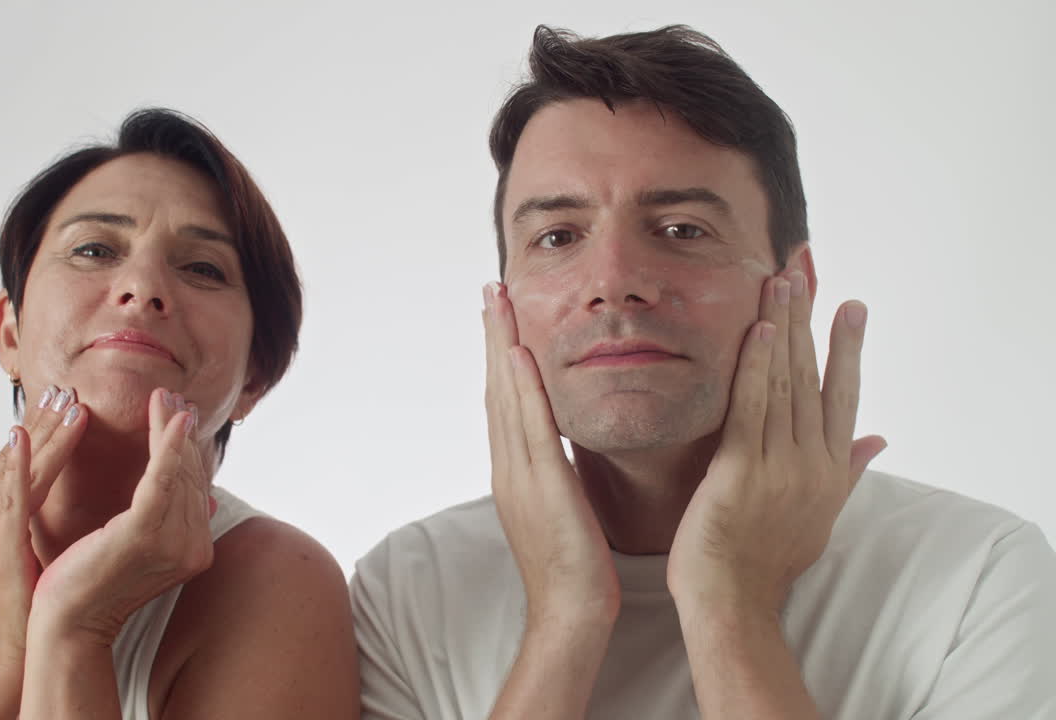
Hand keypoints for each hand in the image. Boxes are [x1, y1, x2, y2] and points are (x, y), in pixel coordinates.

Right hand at [0, 385, 87, 667]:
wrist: (9, 644)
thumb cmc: (21, 591)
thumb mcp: (17, 537)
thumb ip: (16, 500)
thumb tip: (7, 459)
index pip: (13, 458)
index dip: (37, 426)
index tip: (62, 395)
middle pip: (13, 457)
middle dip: (42, 420)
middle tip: (67, 387)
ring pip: (16, 471)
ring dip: (43, 435)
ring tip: (69, 406)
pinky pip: (7, 500)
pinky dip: (14, 468)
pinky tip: (23, 443)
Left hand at [29, 387, 217, 645]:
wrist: (64, 625)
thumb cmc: (88, 586)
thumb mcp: (137, 549)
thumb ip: (171, 522)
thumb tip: (211, 501)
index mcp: (193, 550)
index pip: (194, 488)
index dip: (188, 449)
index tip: (179, 414)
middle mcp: (194, 548)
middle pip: (190, 475)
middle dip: (181, 432)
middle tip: (173, 395)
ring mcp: (174, 543)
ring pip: (178, 471)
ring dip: (172, 428)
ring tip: (165, 397)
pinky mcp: (144, 534)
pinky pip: (161, 478)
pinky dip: (166, 444)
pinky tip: (169, 418)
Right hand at [483, 282, 620, 626]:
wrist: (571, 615)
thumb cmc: (575, 569)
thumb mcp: (563, 508)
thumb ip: (557, 473)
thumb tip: (561, 448)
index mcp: (516, 471)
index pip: (505, 401)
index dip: (501, 355)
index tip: (503, 315)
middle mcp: (509, 466)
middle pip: (497, 389)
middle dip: (494, 336)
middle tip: (490, 289)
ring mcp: (519, 476)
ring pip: (506, 398)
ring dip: (501, 346)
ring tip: (497, 301)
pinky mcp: (541, 488)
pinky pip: (530, 430)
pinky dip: (521, 390)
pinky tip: (519, 355)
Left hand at [666, 272, 886, 616]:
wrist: (733, 599)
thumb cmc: (767, 559)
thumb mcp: (821, 515)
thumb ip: (848, 472)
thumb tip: (881, 440)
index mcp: (828, 469)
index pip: (843, 395)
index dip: (846, 347)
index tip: (850, 305)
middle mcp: (809, 461)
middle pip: (814, 377)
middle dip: (809, 320)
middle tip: (805, 271)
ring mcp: (777, 464)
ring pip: (784, 383)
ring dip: (782, 328)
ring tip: (781, 282)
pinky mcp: (739, 468)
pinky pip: (750, 407)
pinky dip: (755, 366)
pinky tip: (756, 330)